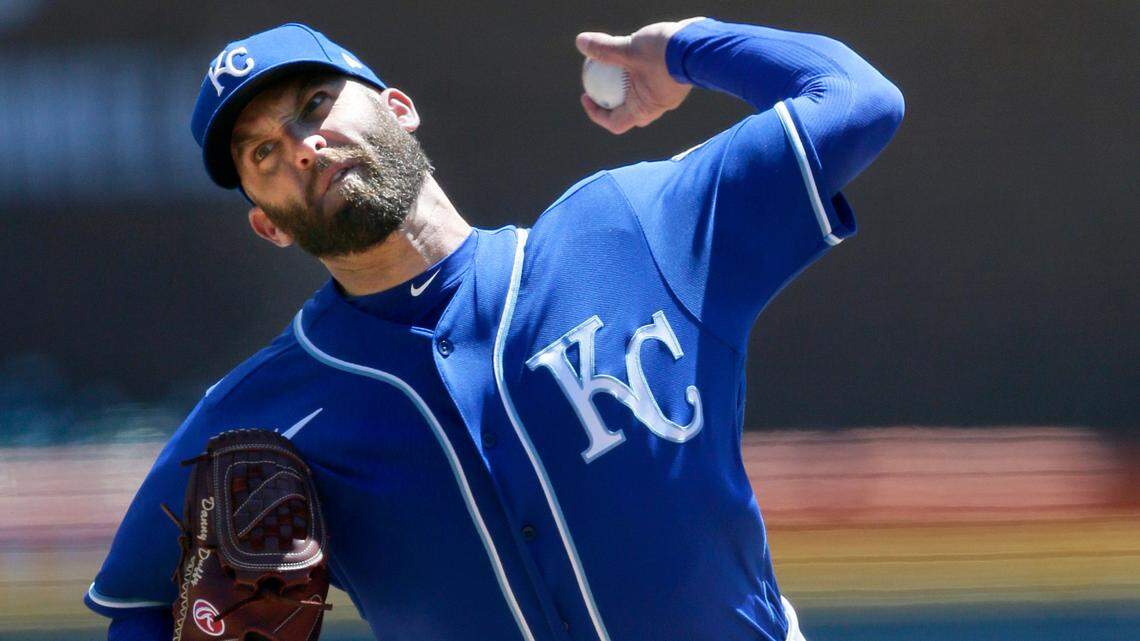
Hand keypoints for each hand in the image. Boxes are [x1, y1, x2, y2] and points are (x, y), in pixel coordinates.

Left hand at [575, 17, 704, 133]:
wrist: (700, 43)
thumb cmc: (663, 52)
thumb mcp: (628, 50)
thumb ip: (604, 49)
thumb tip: (581, 43)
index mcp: (643, 109)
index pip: (614, 123)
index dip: (596, 113)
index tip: (586, 96)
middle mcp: (657, 108)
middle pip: (628, 113)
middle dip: (612, 102)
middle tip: (600, 85)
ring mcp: (669, 96)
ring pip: (642, 97)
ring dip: (628, 87)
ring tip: (619, 67)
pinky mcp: (676, 82)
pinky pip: (653, 84)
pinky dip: (641, 75)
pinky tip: (637, 55)